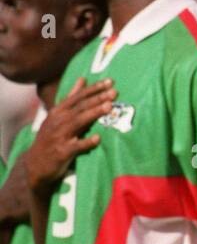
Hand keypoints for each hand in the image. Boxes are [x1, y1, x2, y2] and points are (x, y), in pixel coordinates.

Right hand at [26, 78, 115, 197]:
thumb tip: (82, 79)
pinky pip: (76, 146)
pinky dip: (86, 142)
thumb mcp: (57, 115)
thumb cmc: (51, 137)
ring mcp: (59, 136)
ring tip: (109, 107)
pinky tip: (97, 138)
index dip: (94, 88)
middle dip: (98, 98)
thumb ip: (71, 98)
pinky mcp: (62, 152)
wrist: (35, 164)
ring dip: (94, 113)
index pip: (78, 96)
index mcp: (58, 111)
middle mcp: (58, 121)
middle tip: (114, 91)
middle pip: (80, 107)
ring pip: (79, 122)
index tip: (110, 82)